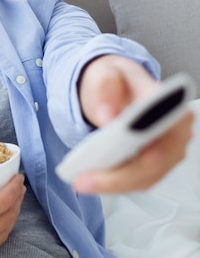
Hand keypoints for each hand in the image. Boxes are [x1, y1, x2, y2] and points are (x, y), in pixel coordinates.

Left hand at [75, 55, 193, 192]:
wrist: (114, 88)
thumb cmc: (116, 82)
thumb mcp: (106, 73)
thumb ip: (106, 88)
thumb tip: (108, 114)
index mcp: (170, 103)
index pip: (167, 126)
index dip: (156, 143)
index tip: (138, 154)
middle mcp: (175, 130)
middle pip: (156, 161)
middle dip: (122, 174)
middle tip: (88, 178)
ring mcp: (167, 151)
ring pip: (145, 177)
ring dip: (114, 183)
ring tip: (83, 181)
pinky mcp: (154, 166)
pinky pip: (136, 182)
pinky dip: (114, 184)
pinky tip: (91, 180)